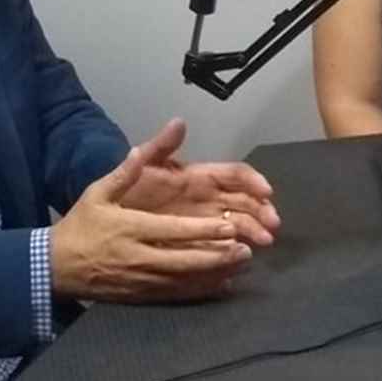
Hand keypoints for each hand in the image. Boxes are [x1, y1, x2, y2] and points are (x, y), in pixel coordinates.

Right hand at [50, 141, 252, 302]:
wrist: (56, 266)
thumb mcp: (97, 192)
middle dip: (218, 256)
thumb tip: (139, 148)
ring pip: (185, 281)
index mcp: (131, 228)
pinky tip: (220, 285)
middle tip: (246, 249)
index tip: (229, 227)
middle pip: (185, 261)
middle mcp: (139, 256)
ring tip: (240, 265)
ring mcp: (141, 280)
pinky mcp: (140, 295)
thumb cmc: (80, 224)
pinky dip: (200, 291)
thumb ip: (124, 172)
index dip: (203, 231)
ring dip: (214, 274)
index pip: (174, 231)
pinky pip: (176, 296)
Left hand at [120, 119, 280, 246]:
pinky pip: (224, 247)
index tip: (266, 192)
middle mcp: (208, 199)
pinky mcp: (199, 245)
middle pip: (244, 202)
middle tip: (271, 225)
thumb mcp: (143, 167)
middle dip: (261, 211)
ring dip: (254, 231)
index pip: (235, 174)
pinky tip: (244, 259)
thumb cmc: (128, 193)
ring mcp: (205, 223)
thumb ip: (160, 146)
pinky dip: (237, 251)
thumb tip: (179, 121)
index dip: (253, 180)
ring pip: (239, 224)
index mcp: (199, 178)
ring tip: (262, 243)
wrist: (110, 225)